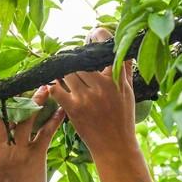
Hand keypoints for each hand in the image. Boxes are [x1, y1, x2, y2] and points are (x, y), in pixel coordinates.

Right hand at [0, 86, 64, 181]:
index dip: (7, 108)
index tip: (15, 94)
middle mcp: (0, 149)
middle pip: (9, 115)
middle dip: (20, 98)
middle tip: (30, 83)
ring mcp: (16, 153)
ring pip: (25, 120)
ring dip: (37, 102)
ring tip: (47, 87)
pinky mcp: (33, 159)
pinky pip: (44, 134)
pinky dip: (53, 121)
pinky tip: (62, 111)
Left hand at [48, 27, 137, 159]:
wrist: (115, 147)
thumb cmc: (123, 119)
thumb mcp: (128, 92)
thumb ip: (124, 69)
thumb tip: (123, 48)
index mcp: (117, 79)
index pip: (107, 46)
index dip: (97, 35)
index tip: (92, 34)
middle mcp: (103, 85)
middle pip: (81, 59)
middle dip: (75, 57)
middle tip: (71, 57)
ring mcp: (87, 97)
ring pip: (67, 72)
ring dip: (63, 71)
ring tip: (62, 70)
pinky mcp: (73, 108)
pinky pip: (57, 89)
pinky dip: (53, 85)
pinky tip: (55, 84)